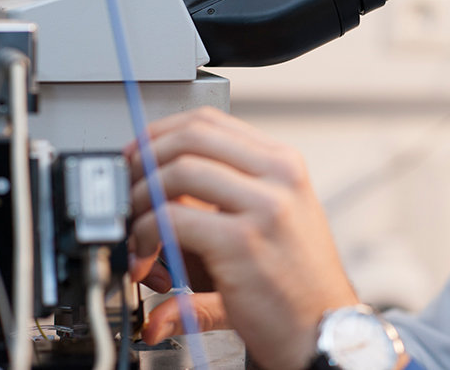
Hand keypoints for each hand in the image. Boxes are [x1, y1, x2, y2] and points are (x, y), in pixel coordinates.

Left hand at [127, 107, 359, 369]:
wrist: (322, 329)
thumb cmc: (294, 280)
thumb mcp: (269, 220)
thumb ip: (221, 194)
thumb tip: (157, 182)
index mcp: (284, 164)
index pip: (211, 121)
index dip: (161, 132)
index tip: (137, 154)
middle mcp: (278, 175)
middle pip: (190, 136)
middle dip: (144, 159)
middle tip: (127, 190)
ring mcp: (264, 204)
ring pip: (177, 170)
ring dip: (139, 199)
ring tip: (136, 232)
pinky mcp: (242, 240)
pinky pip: (171, 218)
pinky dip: (143, 236)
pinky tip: (145, 261)